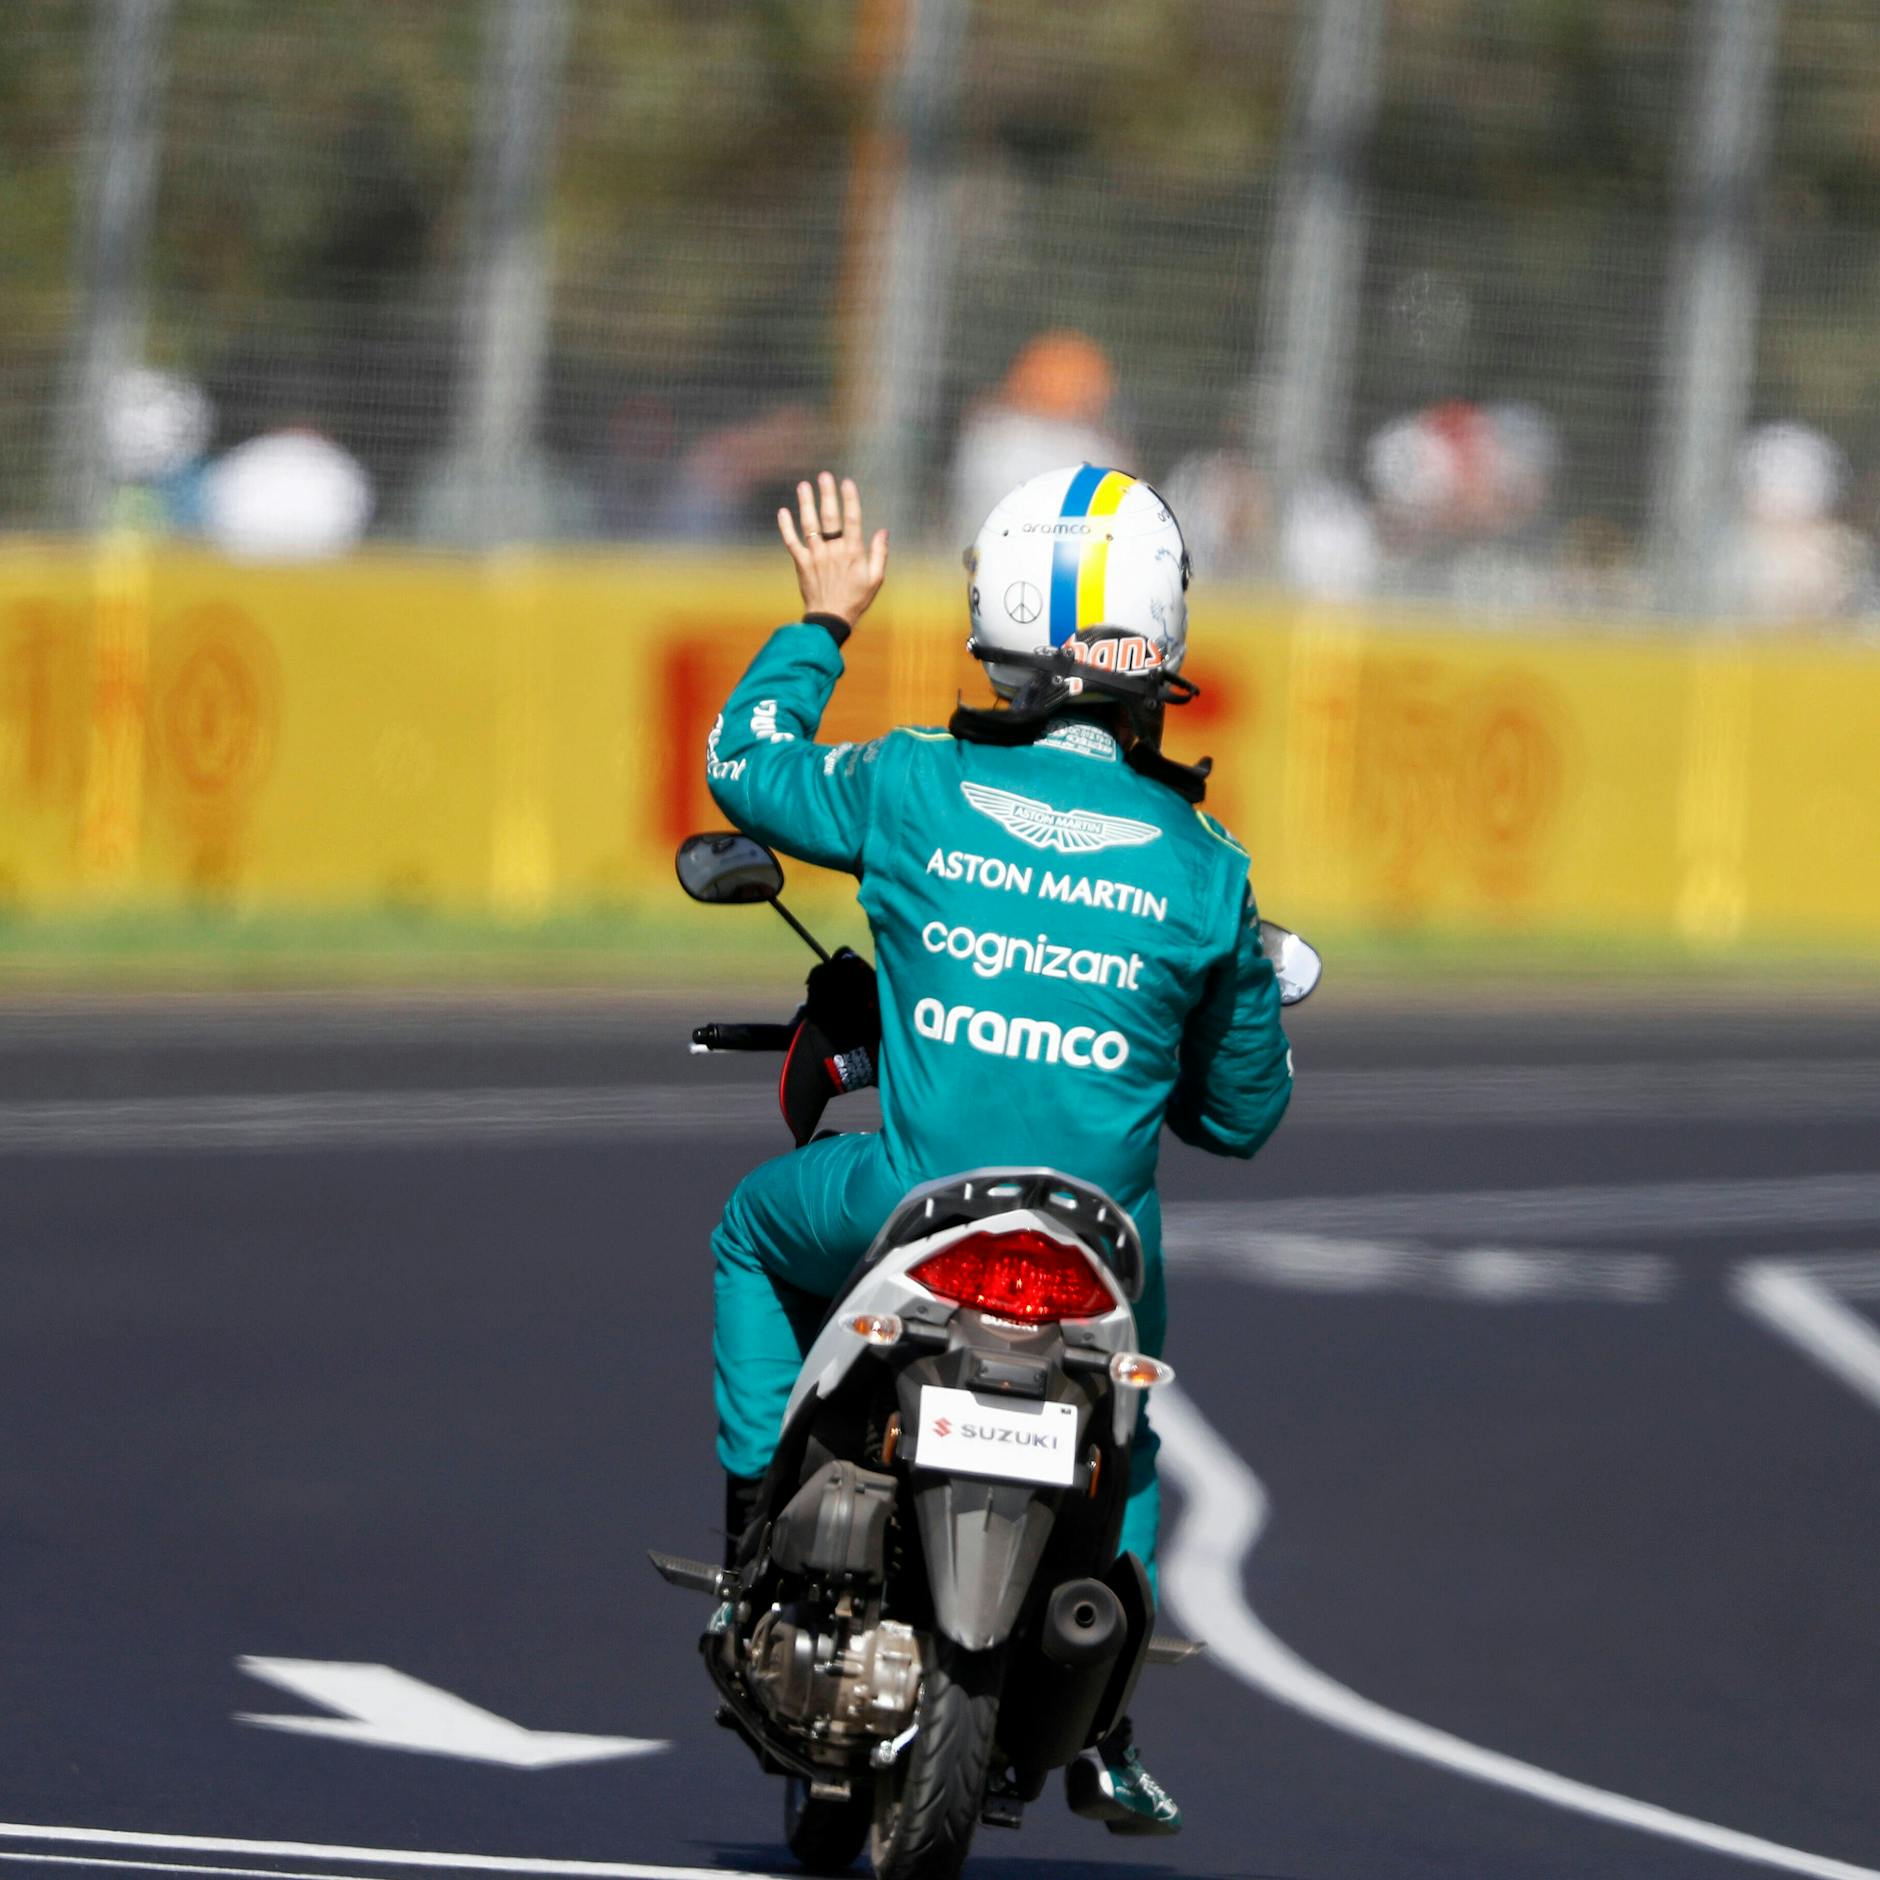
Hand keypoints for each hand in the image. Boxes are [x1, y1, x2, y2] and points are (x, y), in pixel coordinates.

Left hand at [777, 472, 888, 627]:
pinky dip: (786, 527)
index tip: (847, 482)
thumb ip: (880, 554)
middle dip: (826, 494)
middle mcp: (832, 550)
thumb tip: (884, 531)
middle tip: (824, 476)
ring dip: (805, 503)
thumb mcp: (876, 579)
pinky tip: (783, 511)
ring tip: (803, 486)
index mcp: (852, 552)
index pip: (852, 519)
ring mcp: (815, 556)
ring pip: (809, 524)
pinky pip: (791, 542)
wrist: (831, 619)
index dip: (850, 499)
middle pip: (829, 516)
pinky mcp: (801, 564)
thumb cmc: (856, 599)